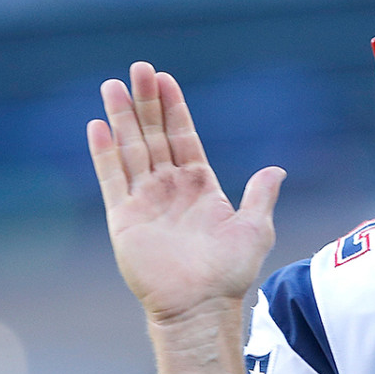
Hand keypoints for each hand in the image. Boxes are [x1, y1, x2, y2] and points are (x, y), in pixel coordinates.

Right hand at [87, 61, 285, 323]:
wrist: (201, 305)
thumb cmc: (230, 272)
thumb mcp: (255, 227)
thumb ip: (260, 195)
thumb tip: (276, 169)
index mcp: (200, 186)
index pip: (183, 137)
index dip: (174, 109)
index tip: (166, 79)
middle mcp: (170, 189)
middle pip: (154, 135)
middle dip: (146, 101)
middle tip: (138, 68)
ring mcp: (145, 201)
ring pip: (131, 149)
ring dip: (122, 117)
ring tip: (113, 85)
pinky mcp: (124, 218)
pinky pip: (112, 178)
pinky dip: (104, 152)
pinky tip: (98, 125)